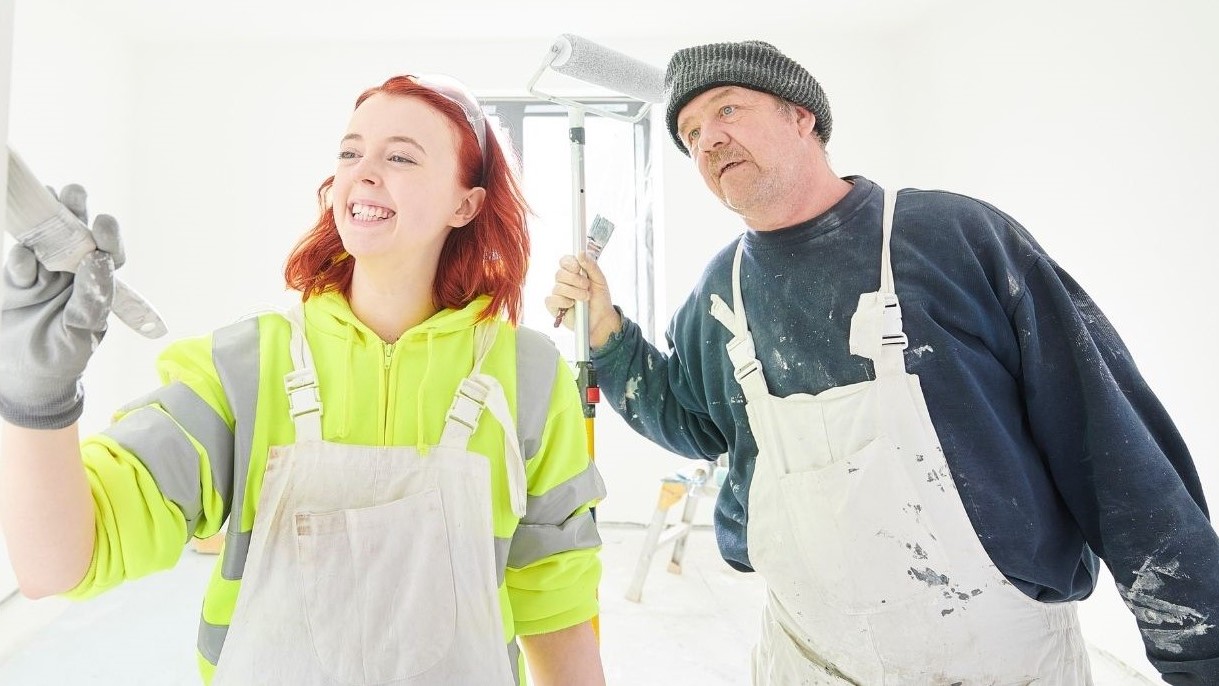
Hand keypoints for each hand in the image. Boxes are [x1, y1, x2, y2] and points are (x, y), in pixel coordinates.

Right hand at [0, 184, 121, 428]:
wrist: (24, 377)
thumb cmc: (63, 357)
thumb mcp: (82, 332)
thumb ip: (91, 297)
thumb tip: (98, 259)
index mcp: (100, 283)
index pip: (108, 252)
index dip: (107, 235)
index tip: (102, 223)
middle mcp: (75, 271)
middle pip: (78, 232)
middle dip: (77, 209)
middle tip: (74, 192)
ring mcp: (45, 271)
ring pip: (47, 235)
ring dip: (48, 215)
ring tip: (49, 194)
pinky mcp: (17, 277)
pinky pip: (20, 258)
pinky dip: (22, 258)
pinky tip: (24, 270)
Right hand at [545, 252, 621, 348]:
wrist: (601, 320)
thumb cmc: (601, 300)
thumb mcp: (600, 280)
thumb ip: (591, 266)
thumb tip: (581, 253)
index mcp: (575, 273)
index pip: (564, 261)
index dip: (569, 263)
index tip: (577, 268)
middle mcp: (565, 282)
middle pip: (560, 274)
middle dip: (575, 280)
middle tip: (586, 287)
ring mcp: (559, 294)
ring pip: (557, 287)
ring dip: (574, 293)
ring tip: (585, 298)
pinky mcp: (555, 306)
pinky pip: (551, 300)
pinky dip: (562, 301)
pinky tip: (571, 305)